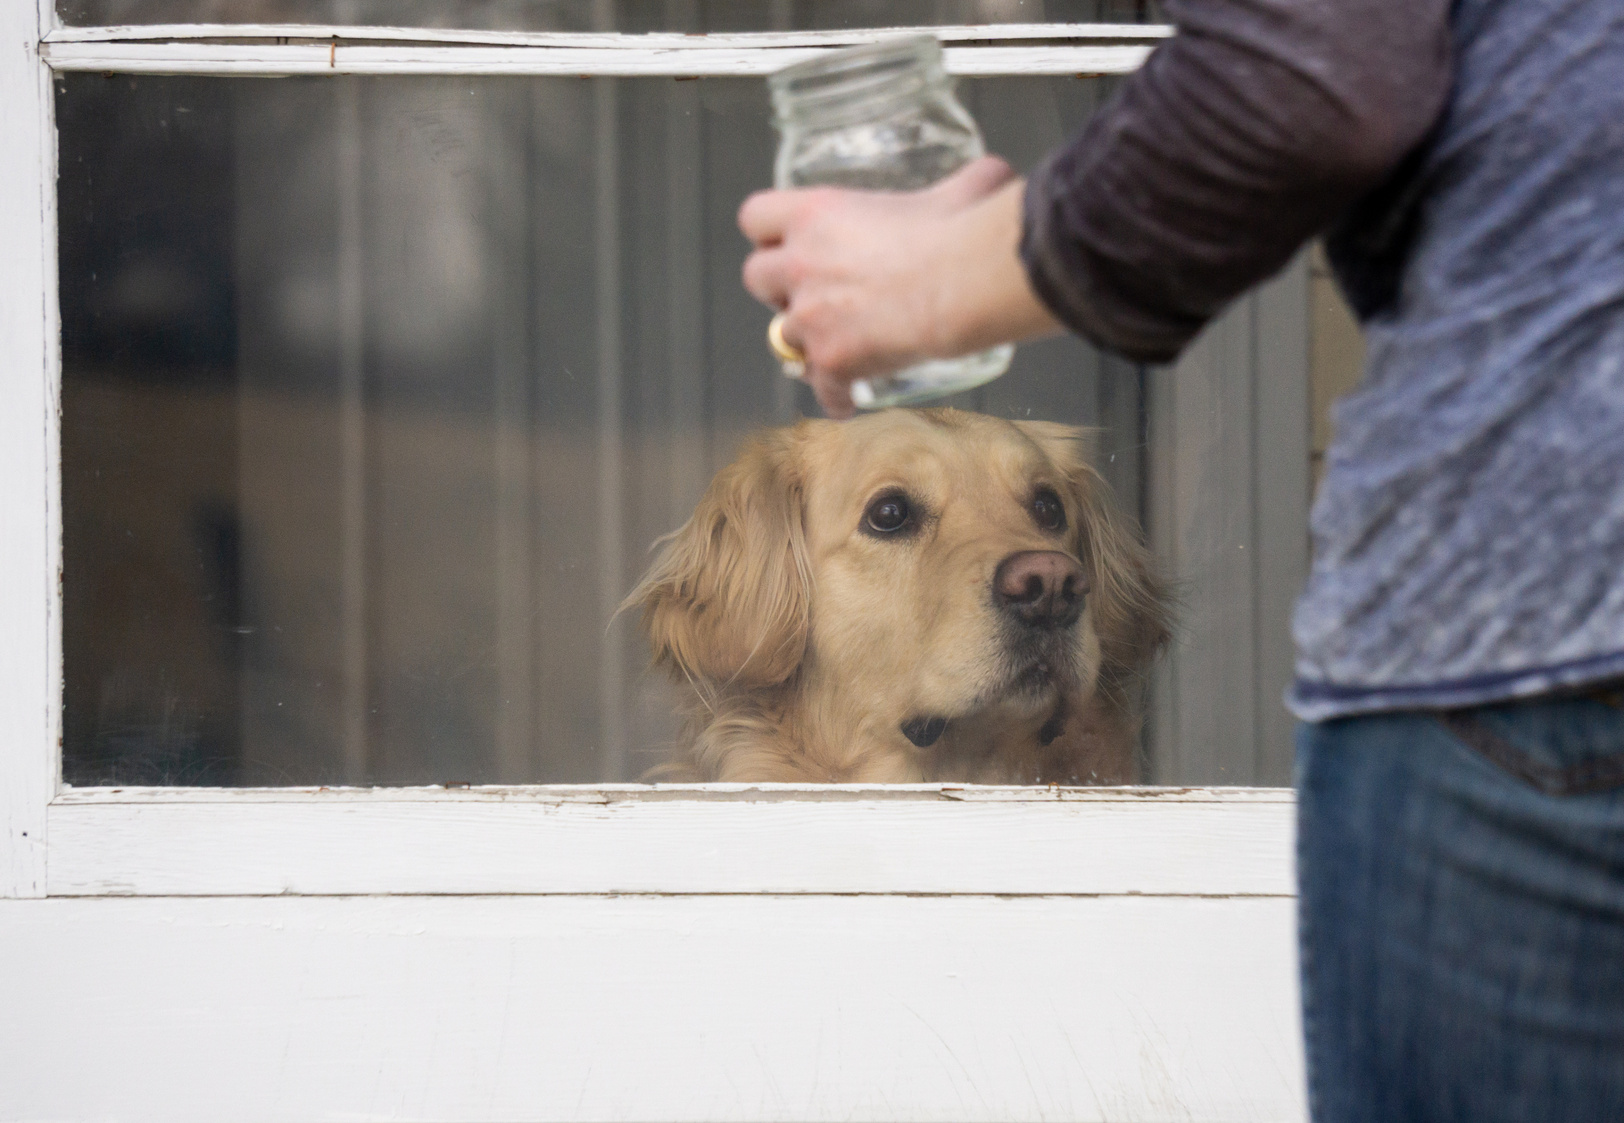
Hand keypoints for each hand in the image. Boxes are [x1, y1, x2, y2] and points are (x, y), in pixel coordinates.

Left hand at [739, 156, 1060, 417]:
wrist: (962, 284)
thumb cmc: (958, 230)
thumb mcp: (958, 190)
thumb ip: (961, 184)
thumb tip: (994, 178)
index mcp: (817, 213)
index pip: (755, 215)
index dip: (767, 231)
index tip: (785, 241)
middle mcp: (801, 264)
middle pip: (754, 276)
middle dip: (777, 287)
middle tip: (806, 292)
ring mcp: (811, 317)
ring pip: (781, 337)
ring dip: (805, 341)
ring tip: (831, 344)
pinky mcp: (832, 361)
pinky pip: (821, 389)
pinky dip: (835, 396)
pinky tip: (848, 399)